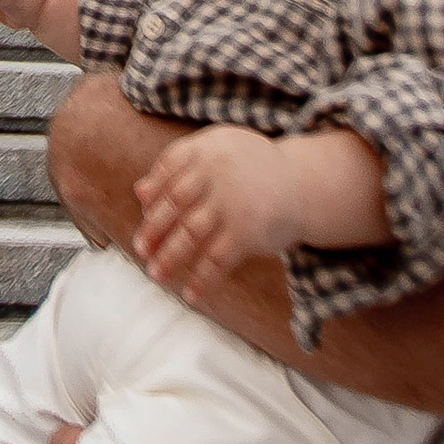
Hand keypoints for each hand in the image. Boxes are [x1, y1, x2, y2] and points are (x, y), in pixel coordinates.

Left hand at [134, 125, 375, 305]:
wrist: (303, 184)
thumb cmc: (252, 169)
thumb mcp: (217, 154)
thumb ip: (179, 168)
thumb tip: (140, 192)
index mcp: (206, 148)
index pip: (167, 170)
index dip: (154, 195)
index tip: (145, 215)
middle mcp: (216, 174)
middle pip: (173, 204)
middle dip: (153, 230)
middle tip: (140, 250)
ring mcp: (231, 204)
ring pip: (189, 235)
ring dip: (169, 259)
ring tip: (156, 274)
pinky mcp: (246, 232)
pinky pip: (216, 261)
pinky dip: (201, 281)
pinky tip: (191, 294)